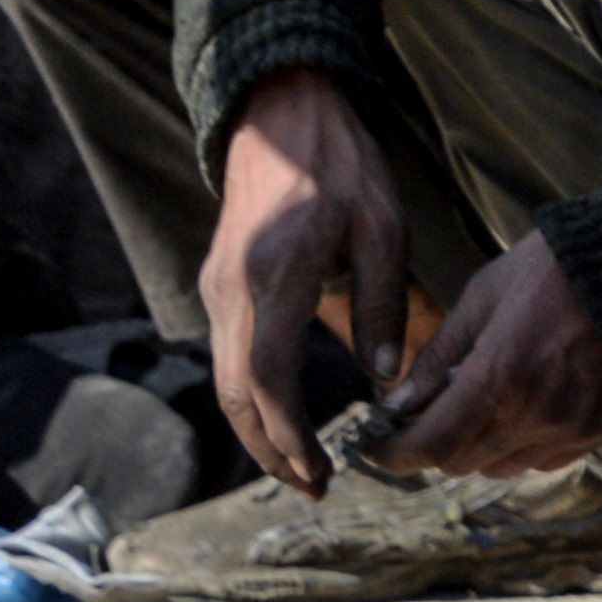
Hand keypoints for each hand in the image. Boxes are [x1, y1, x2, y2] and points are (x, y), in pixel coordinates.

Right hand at [201, 66, 410, 494]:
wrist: (281, 114)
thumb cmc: (342, 166)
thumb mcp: (383, 228)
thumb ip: (382, 305)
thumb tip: (386, 380)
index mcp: (275, 275)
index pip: (268, 376)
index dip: (290, 432)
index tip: (320, 469)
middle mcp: (232, 289)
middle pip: (235, 393)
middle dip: (270, 449)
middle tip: (313, 488)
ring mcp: (216, 288)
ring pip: (224, 380)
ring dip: (257, 430)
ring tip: (300, 468)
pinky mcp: (217, 285)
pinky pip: (226, 357)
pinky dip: (250, 398)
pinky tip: (282, 418)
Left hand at [358, 230, 601, 478]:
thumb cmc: (553, 273)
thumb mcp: (482, 298)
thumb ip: (437, 356)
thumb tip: (398, 405)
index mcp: (499, 375)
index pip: (431, 445)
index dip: (393, 456)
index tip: (374, 448)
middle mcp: (533, 413)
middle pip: (460, 462)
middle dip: (432, 445)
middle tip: (423, 416)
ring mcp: (569, 427)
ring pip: (498, 468)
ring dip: (475, 448)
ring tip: (479, 408)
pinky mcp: (596, 431)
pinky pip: (541, 462)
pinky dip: (518, 447)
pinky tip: (521, 410)